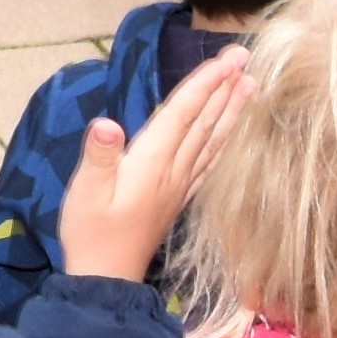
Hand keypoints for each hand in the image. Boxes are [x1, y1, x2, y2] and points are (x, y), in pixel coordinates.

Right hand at [56, 52, 254, 284]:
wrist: (107, 279)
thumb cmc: (91, 232)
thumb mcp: (86, 192)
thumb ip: (99, 156)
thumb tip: (107, 123)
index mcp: (152, 162)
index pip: (183, 113)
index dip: (205, 84)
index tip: (227, 59)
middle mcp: (173, 170)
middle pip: (204, 122)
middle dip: (225, 87)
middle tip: (245, 58)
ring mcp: (179, 186)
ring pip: (212, 140)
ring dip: (231, 111)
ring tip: (250, 86)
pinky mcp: (178, 198)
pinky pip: (208, 162)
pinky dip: (222, 141)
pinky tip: (229, 134)